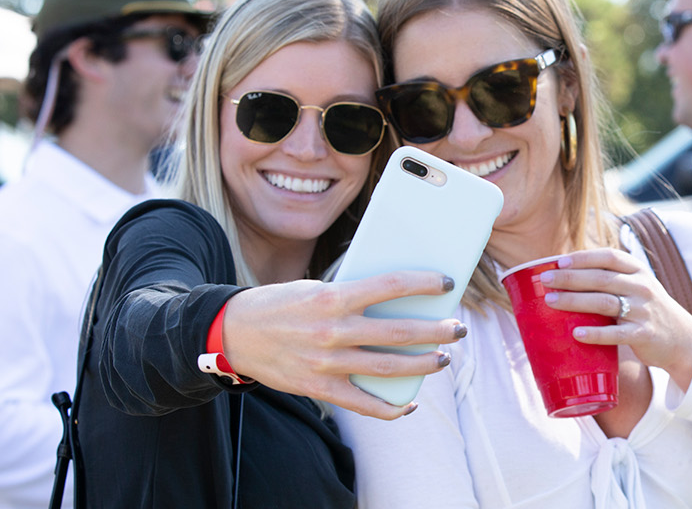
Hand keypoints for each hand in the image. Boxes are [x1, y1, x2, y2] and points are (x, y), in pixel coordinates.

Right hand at [221, 270, 466, 419]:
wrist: (234, 332)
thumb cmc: (281, 304)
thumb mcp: (315, 288)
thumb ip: (351, 296)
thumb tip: (397, 300)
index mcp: (333, 296)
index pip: (391, 285)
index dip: (424, 284)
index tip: (447, 282)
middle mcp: (333, 330)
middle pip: (399, 332)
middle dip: (436, 331)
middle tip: (457, 328)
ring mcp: (327, 362)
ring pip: (389, 368)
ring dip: (423, 364)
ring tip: (442, 359)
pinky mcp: (320, 388)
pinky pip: (364, 404)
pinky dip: (391, 408)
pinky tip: (409, 404)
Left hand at [540, 249, 691, 388]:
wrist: (682, 339)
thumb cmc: (648, 309)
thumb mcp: (637, 286)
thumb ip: (611, 277)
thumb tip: (566, 272)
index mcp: (638, 271)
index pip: (608, 257)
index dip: (583, 258)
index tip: (559, 261)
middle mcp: (642, 287)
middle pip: (601, 279)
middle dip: (570, 278)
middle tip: (546, 280)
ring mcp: (644, 311)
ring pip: (604, 303)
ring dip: (575, 301)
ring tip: (551, 302)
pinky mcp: (644, 334)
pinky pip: (616, 333)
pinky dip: (595, 333)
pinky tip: (576, 333)